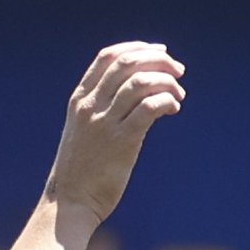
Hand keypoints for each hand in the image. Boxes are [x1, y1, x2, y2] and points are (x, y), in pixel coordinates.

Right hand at [41, 42, 188, 228]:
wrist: (70, 202)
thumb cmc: (82, 169)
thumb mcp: (84, 130)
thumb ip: (102, 110)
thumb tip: (136, 95)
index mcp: (80, 99)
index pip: (107, 57)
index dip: (136, 47)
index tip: (159, 52)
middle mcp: (90, 106)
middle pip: (127, 64)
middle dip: (158, 61)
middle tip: (178, 71)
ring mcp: (104, 123)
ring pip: (140, 83)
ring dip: (166, 82)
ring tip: (179, 95)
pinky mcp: (121, 142)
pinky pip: (149, 109)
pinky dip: (166, 101)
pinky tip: (174, 108)